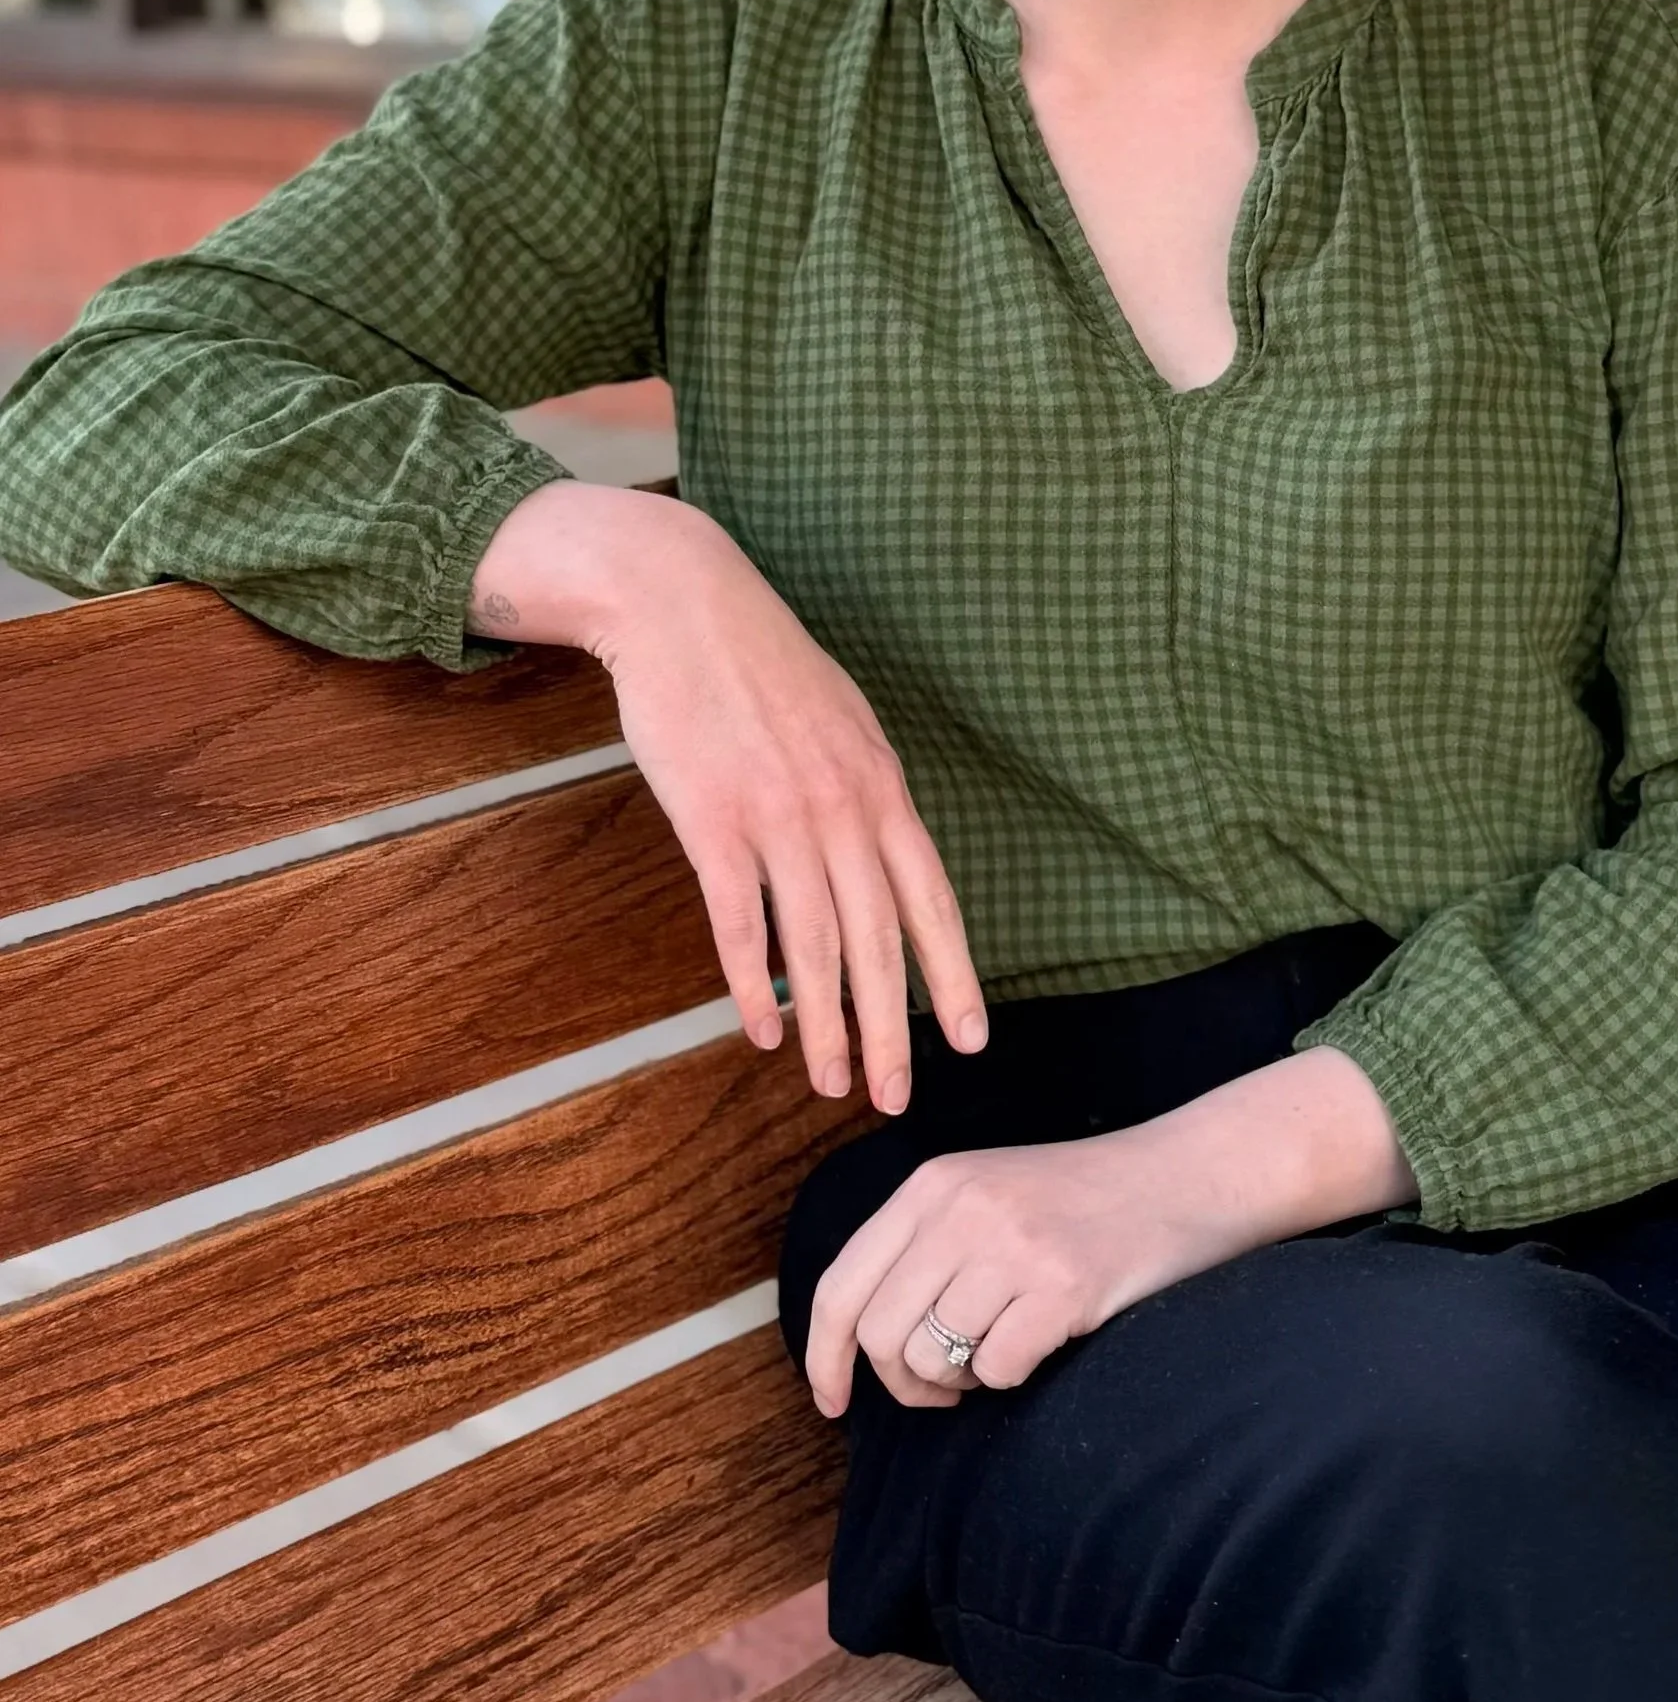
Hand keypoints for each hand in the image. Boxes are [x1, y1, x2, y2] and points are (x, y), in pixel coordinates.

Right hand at [468, 481, 984, 1111]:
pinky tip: (762, 1029)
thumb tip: (883, 862)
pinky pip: (739, 920)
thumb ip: (866, 792)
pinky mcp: (711, 819)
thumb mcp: (843, 722)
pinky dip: (751, 983)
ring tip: (832, 1083)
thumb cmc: (762, 667)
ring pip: (812, 944)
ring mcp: (777, 814)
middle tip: (895, 1098)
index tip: (969, 1040)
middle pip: (877, 939)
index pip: (931, 899)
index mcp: (881, 785)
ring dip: (826, 1024)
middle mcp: (841, 806)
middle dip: (891, 1029)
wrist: (683, 603)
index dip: (952, 975)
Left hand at [806, 1045, 1418, 1413]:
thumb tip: (867, 1342)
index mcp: (932, 1185)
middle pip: (881, 1334)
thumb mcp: (989, 1194)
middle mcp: (962, 1209)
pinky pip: (996, 1370)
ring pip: (933, 1358)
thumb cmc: (1085, 1201)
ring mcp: (1013, 1246)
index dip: (824, 1356)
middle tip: (948, 1386)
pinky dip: (1011, 1377)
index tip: (831, 1403)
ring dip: (962, 1381)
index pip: (841, 1283)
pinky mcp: (1063, 1286)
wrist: (1190, 1174)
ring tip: (1003, 1352)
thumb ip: (926, 1246)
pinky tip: (1043, 1345)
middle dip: (904, 1383)